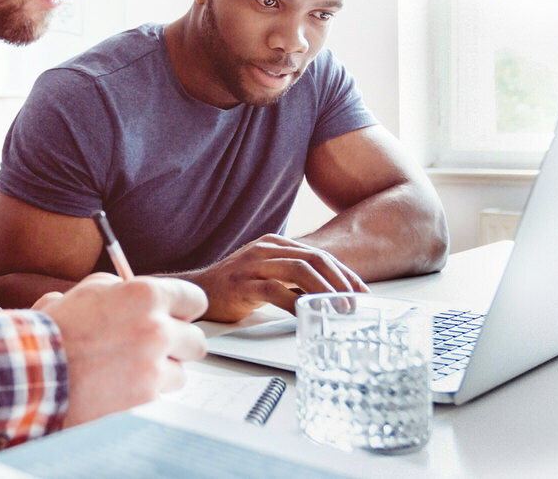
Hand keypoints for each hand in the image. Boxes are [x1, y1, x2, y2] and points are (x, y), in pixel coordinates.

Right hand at [34, 273, 206, 427]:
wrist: (29, 375)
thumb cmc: (54, 332)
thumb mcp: (88, 291)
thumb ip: (124, 289)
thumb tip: (141, 294)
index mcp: (146, 296)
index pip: (195, 300)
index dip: (184, 310)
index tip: (178, 318)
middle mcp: (156, 330)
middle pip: (196, 341)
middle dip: (178, 346)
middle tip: (155, 349)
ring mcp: (153, 368)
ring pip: (180, 374)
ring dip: (161, 375)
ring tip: (129, 373)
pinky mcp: (145, 401)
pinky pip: (159, 399)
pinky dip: (144, 398)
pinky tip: (118, 391)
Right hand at [188, 234, 368, 321]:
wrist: (196, 293)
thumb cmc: (234, 288)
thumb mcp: (268, 276)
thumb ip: (293, 280)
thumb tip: (329, 295)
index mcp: (275, 244)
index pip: (319, 255)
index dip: (344, 274)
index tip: (361, 292)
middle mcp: (265, 249)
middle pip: (314, 259)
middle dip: (340, 281)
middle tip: (355, 303)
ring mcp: (252, 265)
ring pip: (299, 270)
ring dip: (324, 291)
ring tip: (338, 308)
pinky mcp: (242, 284)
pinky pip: (275, 290)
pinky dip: (295, 303)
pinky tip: (306, 314)